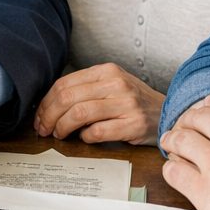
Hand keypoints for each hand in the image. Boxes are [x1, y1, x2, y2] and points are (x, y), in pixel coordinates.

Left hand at [33, 62, 163, 143]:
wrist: (169, 114)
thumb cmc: (134, 102)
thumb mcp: (112, 86)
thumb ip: (86, 90)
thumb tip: (49, 106)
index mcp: (106, 71)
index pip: (64, 83)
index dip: (46, 102)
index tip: (39, 116)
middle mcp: (116, 84)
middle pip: (67, 98)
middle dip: (48, 116)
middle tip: (43, 129)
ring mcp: (125, 104)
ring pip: (78, 114)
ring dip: (62, 127)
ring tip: (59, 134)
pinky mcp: (132, 124)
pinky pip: (96, 132)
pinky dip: (84, 137)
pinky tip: (85, 138)